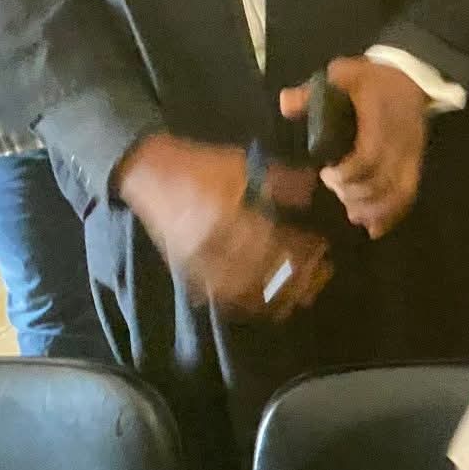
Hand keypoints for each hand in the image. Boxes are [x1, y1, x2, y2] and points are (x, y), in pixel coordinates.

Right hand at [113, 134, 329, 317]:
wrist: (145, 171)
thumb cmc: (199, 166)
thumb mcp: (242, 165)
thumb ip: (280, 180)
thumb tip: (313, 192)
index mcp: (226, 217)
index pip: (274, 243)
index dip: (302, 250)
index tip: (323, 248)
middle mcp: (211, 246)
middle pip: (263, 274)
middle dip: (296, 278)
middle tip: (320, 275)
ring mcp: (197, 263)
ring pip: (244, 293)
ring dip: (277, 297)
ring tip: (301, 294)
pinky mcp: (187, 272)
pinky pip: (221, 298)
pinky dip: (248, 304)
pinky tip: (268, 304)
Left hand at [279, 56, 428, 238]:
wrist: (412, 77)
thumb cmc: (373, 78)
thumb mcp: (343, 74)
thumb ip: (314, 91)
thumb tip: (286, 105)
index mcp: (379, 121)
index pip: (368, 157)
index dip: (347, 174)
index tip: (327, 174)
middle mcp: (399, 143)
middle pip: (381, 182)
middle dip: (355, 194)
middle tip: (334, 191)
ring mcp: (410, 156)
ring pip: (397, 193)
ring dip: (373, 210)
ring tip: (352, 214)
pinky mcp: (416, 164)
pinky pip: (408, 195)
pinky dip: (392, 215)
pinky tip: (375, 229)